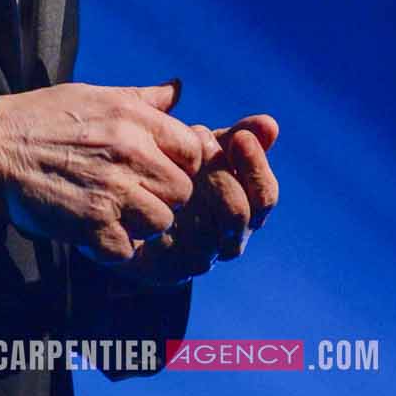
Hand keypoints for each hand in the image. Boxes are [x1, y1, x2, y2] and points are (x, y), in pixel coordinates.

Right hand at [0, 80, 203, 261]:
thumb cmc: (43, 118)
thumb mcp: (95, 95)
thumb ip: (142, 98)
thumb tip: (176, 89)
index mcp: (133, 119)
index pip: (192, 150)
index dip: (182, 164)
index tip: (162, 170)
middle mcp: (129, 153)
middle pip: (182, 191)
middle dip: (164, 198)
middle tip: (138, 196)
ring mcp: (111, 190)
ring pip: (161, 222)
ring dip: (142, 226)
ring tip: (119, 215)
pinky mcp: (90, 224)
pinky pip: (127, 250)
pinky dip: (114, 248)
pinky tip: (99, 233)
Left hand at [103, 112, 279, 284]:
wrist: (126, 201)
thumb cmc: (173, 170)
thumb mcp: (205, 149)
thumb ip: (235, 137)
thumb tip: (270, 123)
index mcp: (245, 212)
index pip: (265, 197)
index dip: (256, 167)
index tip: (240, 136)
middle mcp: (228, 240)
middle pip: (240, 216)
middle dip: (221, 176)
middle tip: (200, 145)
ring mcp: (199, 258)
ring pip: (210, 234)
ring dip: (192, 193)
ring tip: (175, 161)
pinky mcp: (168, 271)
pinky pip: (174, 251)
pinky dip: (168, 218)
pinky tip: (155, 189)